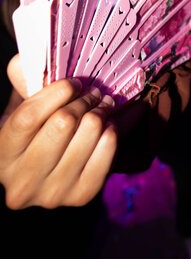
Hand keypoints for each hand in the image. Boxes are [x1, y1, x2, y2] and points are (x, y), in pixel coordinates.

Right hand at [0, 55, 116, 209]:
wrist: (50, 171)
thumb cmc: (35, 132)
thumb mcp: (21, 107)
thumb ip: (22, 81)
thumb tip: (23, 61)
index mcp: (1, 156)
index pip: (28, 117)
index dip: (56, 92)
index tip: (73, 82)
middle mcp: (21, 182)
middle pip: (63, 123)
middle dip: (83, 100)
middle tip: (93, 91)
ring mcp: (51, 195)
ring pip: (88, 135)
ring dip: (101, 112)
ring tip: (103, 103)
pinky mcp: (80, 198)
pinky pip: (106, 156)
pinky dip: (112, 134)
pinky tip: (109, 125)